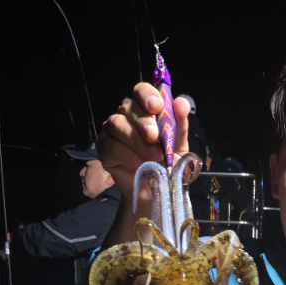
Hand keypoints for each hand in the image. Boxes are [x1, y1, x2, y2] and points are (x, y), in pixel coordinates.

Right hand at [97, 83, 190, 201]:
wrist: (157, 191)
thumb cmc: (168, 165)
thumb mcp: (179, 147)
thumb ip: (179, 126)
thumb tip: (181, 103)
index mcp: (145, 110)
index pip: (141, 91)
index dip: (147, 95)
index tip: (157, 106)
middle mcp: (126, 116)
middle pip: (128, 106)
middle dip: (143, 121)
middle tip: (156, 137)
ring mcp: (112, 131)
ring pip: (117, 124)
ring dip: (137, 140)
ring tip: (154, 156)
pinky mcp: (104, 149)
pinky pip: (111, 146)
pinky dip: (126, 154)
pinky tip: (139, 164)